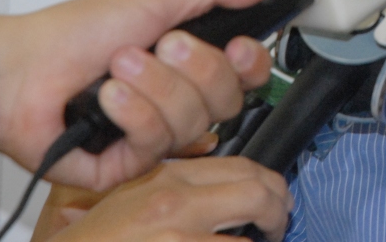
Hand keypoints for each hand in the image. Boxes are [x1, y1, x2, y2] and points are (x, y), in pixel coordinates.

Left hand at [0, 0, 274, 189]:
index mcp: (190, 60)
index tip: (237, 46)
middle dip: (195, 68)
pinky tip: (108, 100)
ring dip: (156, 88)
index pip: (247, 73)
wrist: (21, 70)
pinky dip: (133, 115)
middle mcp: (178, 97)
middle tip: (161, 45)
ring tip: (119, 69)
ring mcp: (155, 131)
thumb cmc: (76, 32)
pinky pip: (157, 146)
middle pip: (228, 99)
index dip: (251, 64)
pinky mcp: (130, 163)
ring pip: (194, 122)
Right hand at [51, 157, 291, 241]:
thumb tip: (204, 152)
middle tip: (277, 226)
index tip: (269, 197)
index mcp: (160, 181)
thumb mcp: (108, 201)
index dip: (265, 183)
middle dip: (277, 210)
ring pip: (252, 233)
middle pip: (260, 190)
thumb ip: (156, 178)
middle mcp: (174, 206)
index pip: (240, 165)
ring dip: (263, 239)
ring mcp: (179, 239)